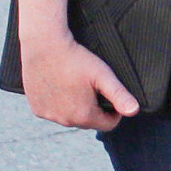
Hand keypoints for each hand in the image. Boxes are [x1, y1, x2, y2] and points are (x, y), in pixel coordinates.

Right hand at [20, 31, 139, 130]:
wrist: (44, 45)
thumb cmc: (76, 58)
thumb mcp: (102, 75)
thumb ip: (119, 95)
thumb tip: (134, 111)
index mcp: (84, 116)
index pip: (107, 125)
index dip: (114, 112)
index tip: (111, 95)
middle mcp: (65, 121)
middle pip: (88, 121)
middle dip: (94, 109)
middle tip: (92, 87)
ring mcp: (48, 116)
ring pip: (70, 117)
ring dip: (75, 107)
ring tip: (76, 86)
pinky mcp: (36, 108)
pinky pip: (53, 111)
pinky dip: (58, 104)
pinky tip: (59, 87)